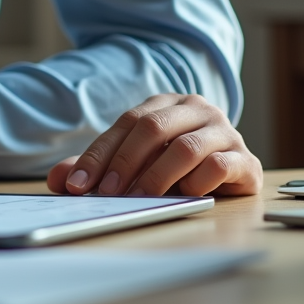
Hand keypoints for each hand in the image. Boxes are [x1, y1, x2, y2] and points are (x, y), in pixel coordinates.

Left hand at [46, 94, 261, 197]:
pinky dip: (196, 182)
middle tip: (105, 193)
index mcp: (166, 103)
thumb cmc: (175, 165)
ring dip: (156, 177)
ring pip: (186, 148)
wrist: (233, 173)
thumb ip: (97, 168)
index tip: (78, 185)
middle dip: (124, 163)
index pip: (126, 123)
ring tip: (138, 200)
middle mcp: (196, 109)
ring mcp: (224, 132)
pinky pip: (218, 166)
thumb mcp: (134, 163)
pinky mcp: (245, 160)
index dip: (98, 154)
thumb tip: (58, 179)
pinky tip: (183, 194)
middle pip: (153, 128)